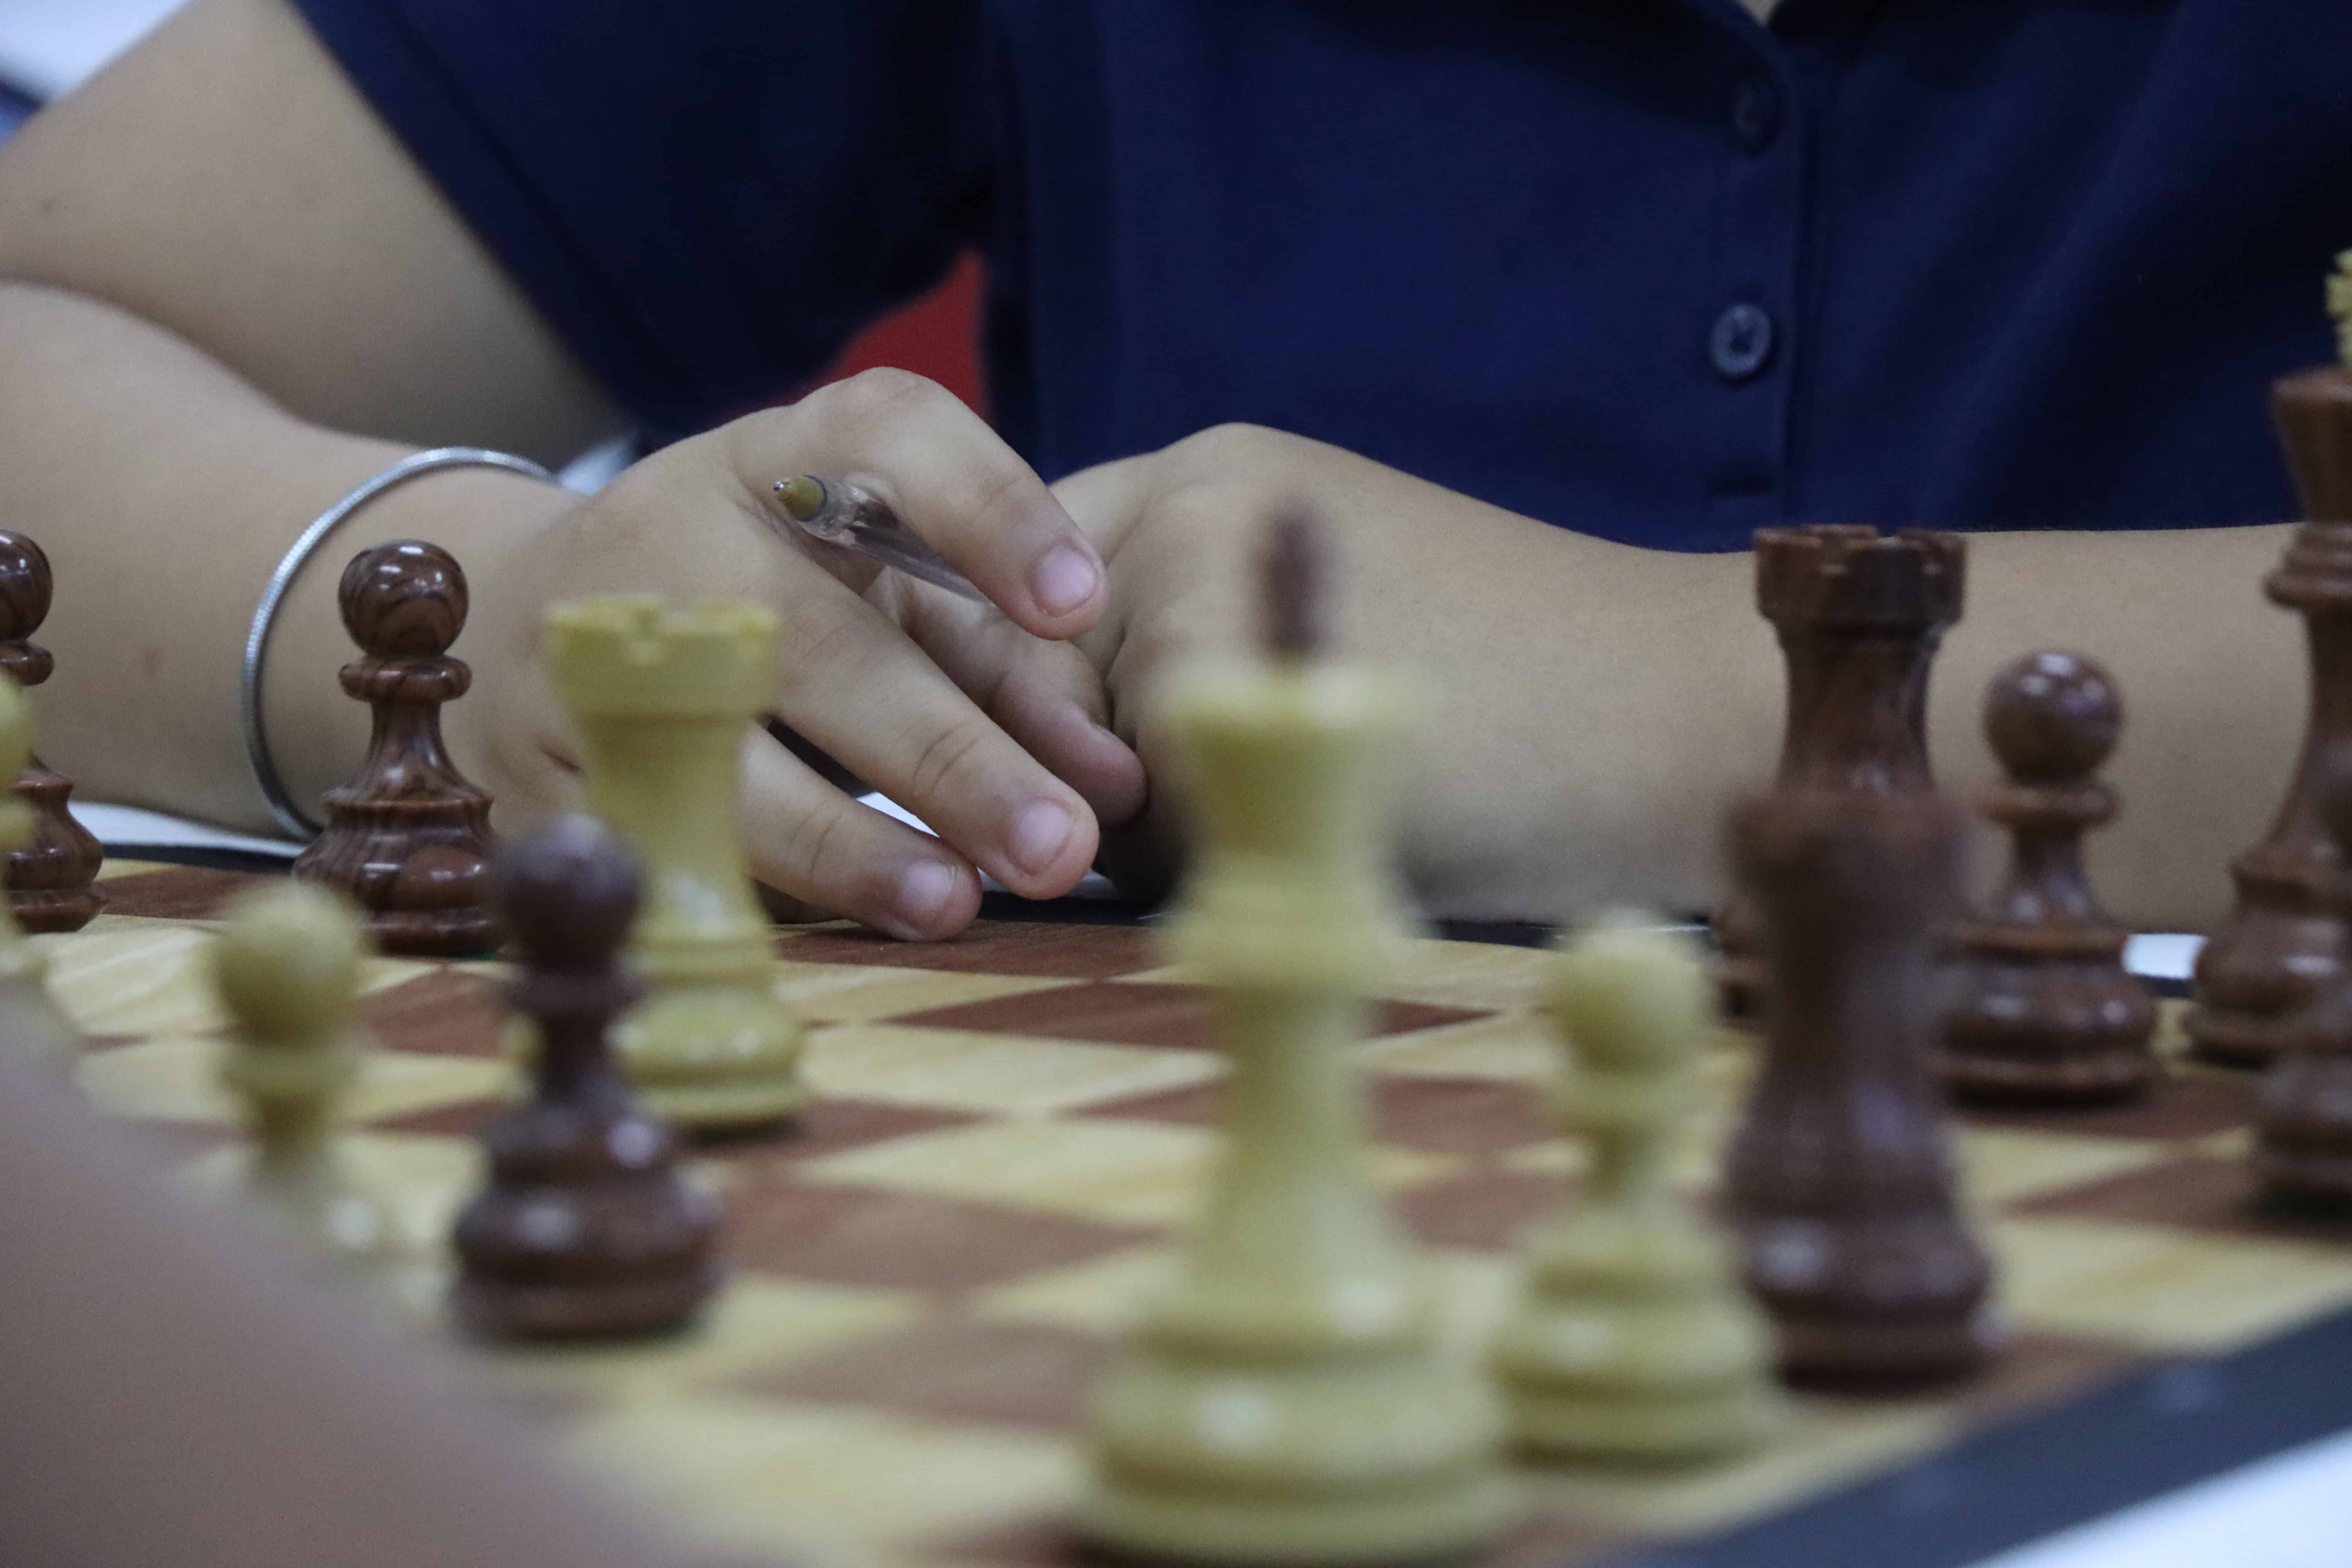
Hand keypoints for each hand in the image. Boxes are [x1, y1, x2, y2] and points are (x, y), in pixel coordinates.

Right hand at [449, 370, 1147, 937]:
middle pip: (817, 639)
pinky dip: (755, 895)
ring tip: (958, 902)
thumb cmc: (768, 607)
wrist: (523, 625)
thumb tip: (1112, 783)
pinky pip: (658, 841)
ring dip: (854, 841)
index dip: (989, 508)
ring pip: (727, 755)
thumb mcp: (878, 596)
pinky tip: (836, 934)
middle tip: (1062, 841)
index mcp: (773, 462)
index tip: (1076, 604)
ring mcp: (588, 651)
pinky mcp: (542, 767)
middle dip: (950, 754)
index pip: (886, 432)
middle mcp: (675, 533)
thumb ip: (1002, 672)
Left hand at [1052, 424, 1762, 922]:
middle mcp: (1180, 501)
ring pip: (1075, 767)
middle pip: (1028, 681)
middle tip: (1242, 801)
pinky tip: (1334, 838)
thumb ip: (1184, 644)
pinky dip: (1209, 868)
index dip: (1044, 698)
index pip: (1025, 591)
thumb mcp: (1330, 619)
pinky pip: (1137, 824)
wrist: (1666, 719)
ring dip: (1156, 834)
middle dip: (1090, 775)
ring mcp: (1192, 575)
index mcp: (1208, 475)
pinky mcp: (1218, 672)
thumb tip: (1052, 760)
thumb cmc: (1514, 707)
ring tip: (1317, 811)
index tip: (1100, 768)